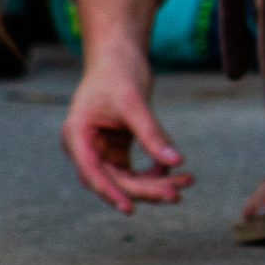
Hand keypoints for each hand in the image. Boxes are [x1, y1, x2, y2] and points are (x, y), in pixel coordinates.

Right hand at [61, 0, 192, 212]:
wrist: (119, 54)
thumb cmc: (119, 72)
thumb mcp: (134, 102)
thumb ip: (152, 133)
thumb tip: (176, 161)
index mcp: (76, 136)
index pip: (92, 172)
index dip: (110, 192)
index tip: (130, 209)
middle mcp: (85, 147)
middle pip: (114, 179)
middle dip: (147, 188)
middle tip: (179, 192)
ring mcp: (101, 150)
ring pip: (128, 179)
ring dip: (156, 183)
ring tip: (188, 180)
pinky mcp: (117, 149)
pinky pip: (136, 170)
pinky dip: (156, 171)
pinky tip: (175, 167)